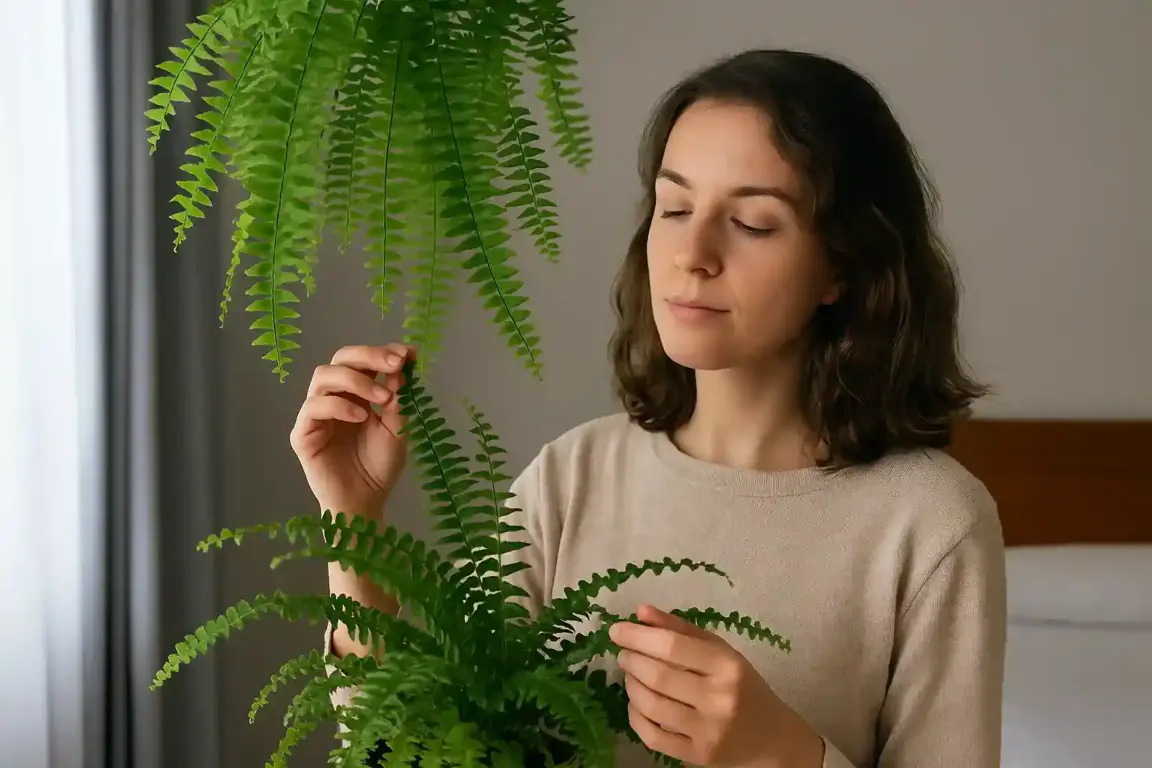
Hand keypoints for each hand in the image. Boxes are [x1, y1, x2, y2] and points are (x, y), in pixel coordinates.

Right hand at [289, 342, 416, 518]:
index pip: (363, 360)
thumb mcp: (397, 429)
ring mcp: (315, 413)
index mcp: (357, 393)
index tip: (409, 353)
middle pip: (341, 359)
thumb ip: (398, 399)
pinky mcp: (302, 433)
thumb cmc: (379, 467)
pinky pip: (314, 407)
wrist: (365, 503)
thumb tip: (403, 367)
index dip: (383, 351)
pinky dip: (340, 405)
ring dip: (357, 380)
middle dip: (370, 356)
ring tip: (383, 398)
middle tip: (395, 366)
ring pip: (323, 375)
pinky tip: (362, 417)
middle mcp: (334, 397)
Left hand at [609, 604, 823, 767]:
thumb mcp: (721, 651)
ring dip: (631, 686)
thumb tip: (640, 612)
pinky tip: (637, 704)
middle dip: (631, 660)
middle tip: (624, 654)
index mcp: (728, 665)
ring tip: (631, 675)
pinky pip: (652, 736)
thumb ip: (680, 629)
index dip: (638, 636)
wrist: (772, 738)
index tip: (616, 630)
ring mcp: (708, 732)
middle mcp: (719, 699)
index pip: (673, 646)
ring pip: (651, 706)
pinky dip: (635, 716)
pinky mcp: (697, 757)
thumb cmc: (742, 685)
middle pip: (658, 675)